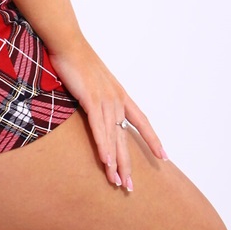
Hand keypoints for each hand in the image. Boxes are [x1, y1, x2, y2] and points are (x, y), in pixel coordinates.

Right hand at [48, 37, 166, 190]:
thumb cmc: (76, 59)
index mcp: (119, 94)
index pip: (141, 120)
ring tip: (118, 183)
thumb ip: (97, 95)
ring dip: (115, 163)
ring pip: (113, 137)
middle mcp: (116, 99)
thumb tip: (94, 106)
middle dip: (128, 164)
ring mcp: (105, 99)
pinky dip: (104, 147)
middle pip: (125, 137)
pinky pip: (99, 128)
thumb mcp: (92, 80)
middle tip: (130, 187)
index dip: (152, 139)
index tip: (163, 156)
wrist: (67, 41)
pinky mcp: (91, 99)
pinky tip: (107, 162)